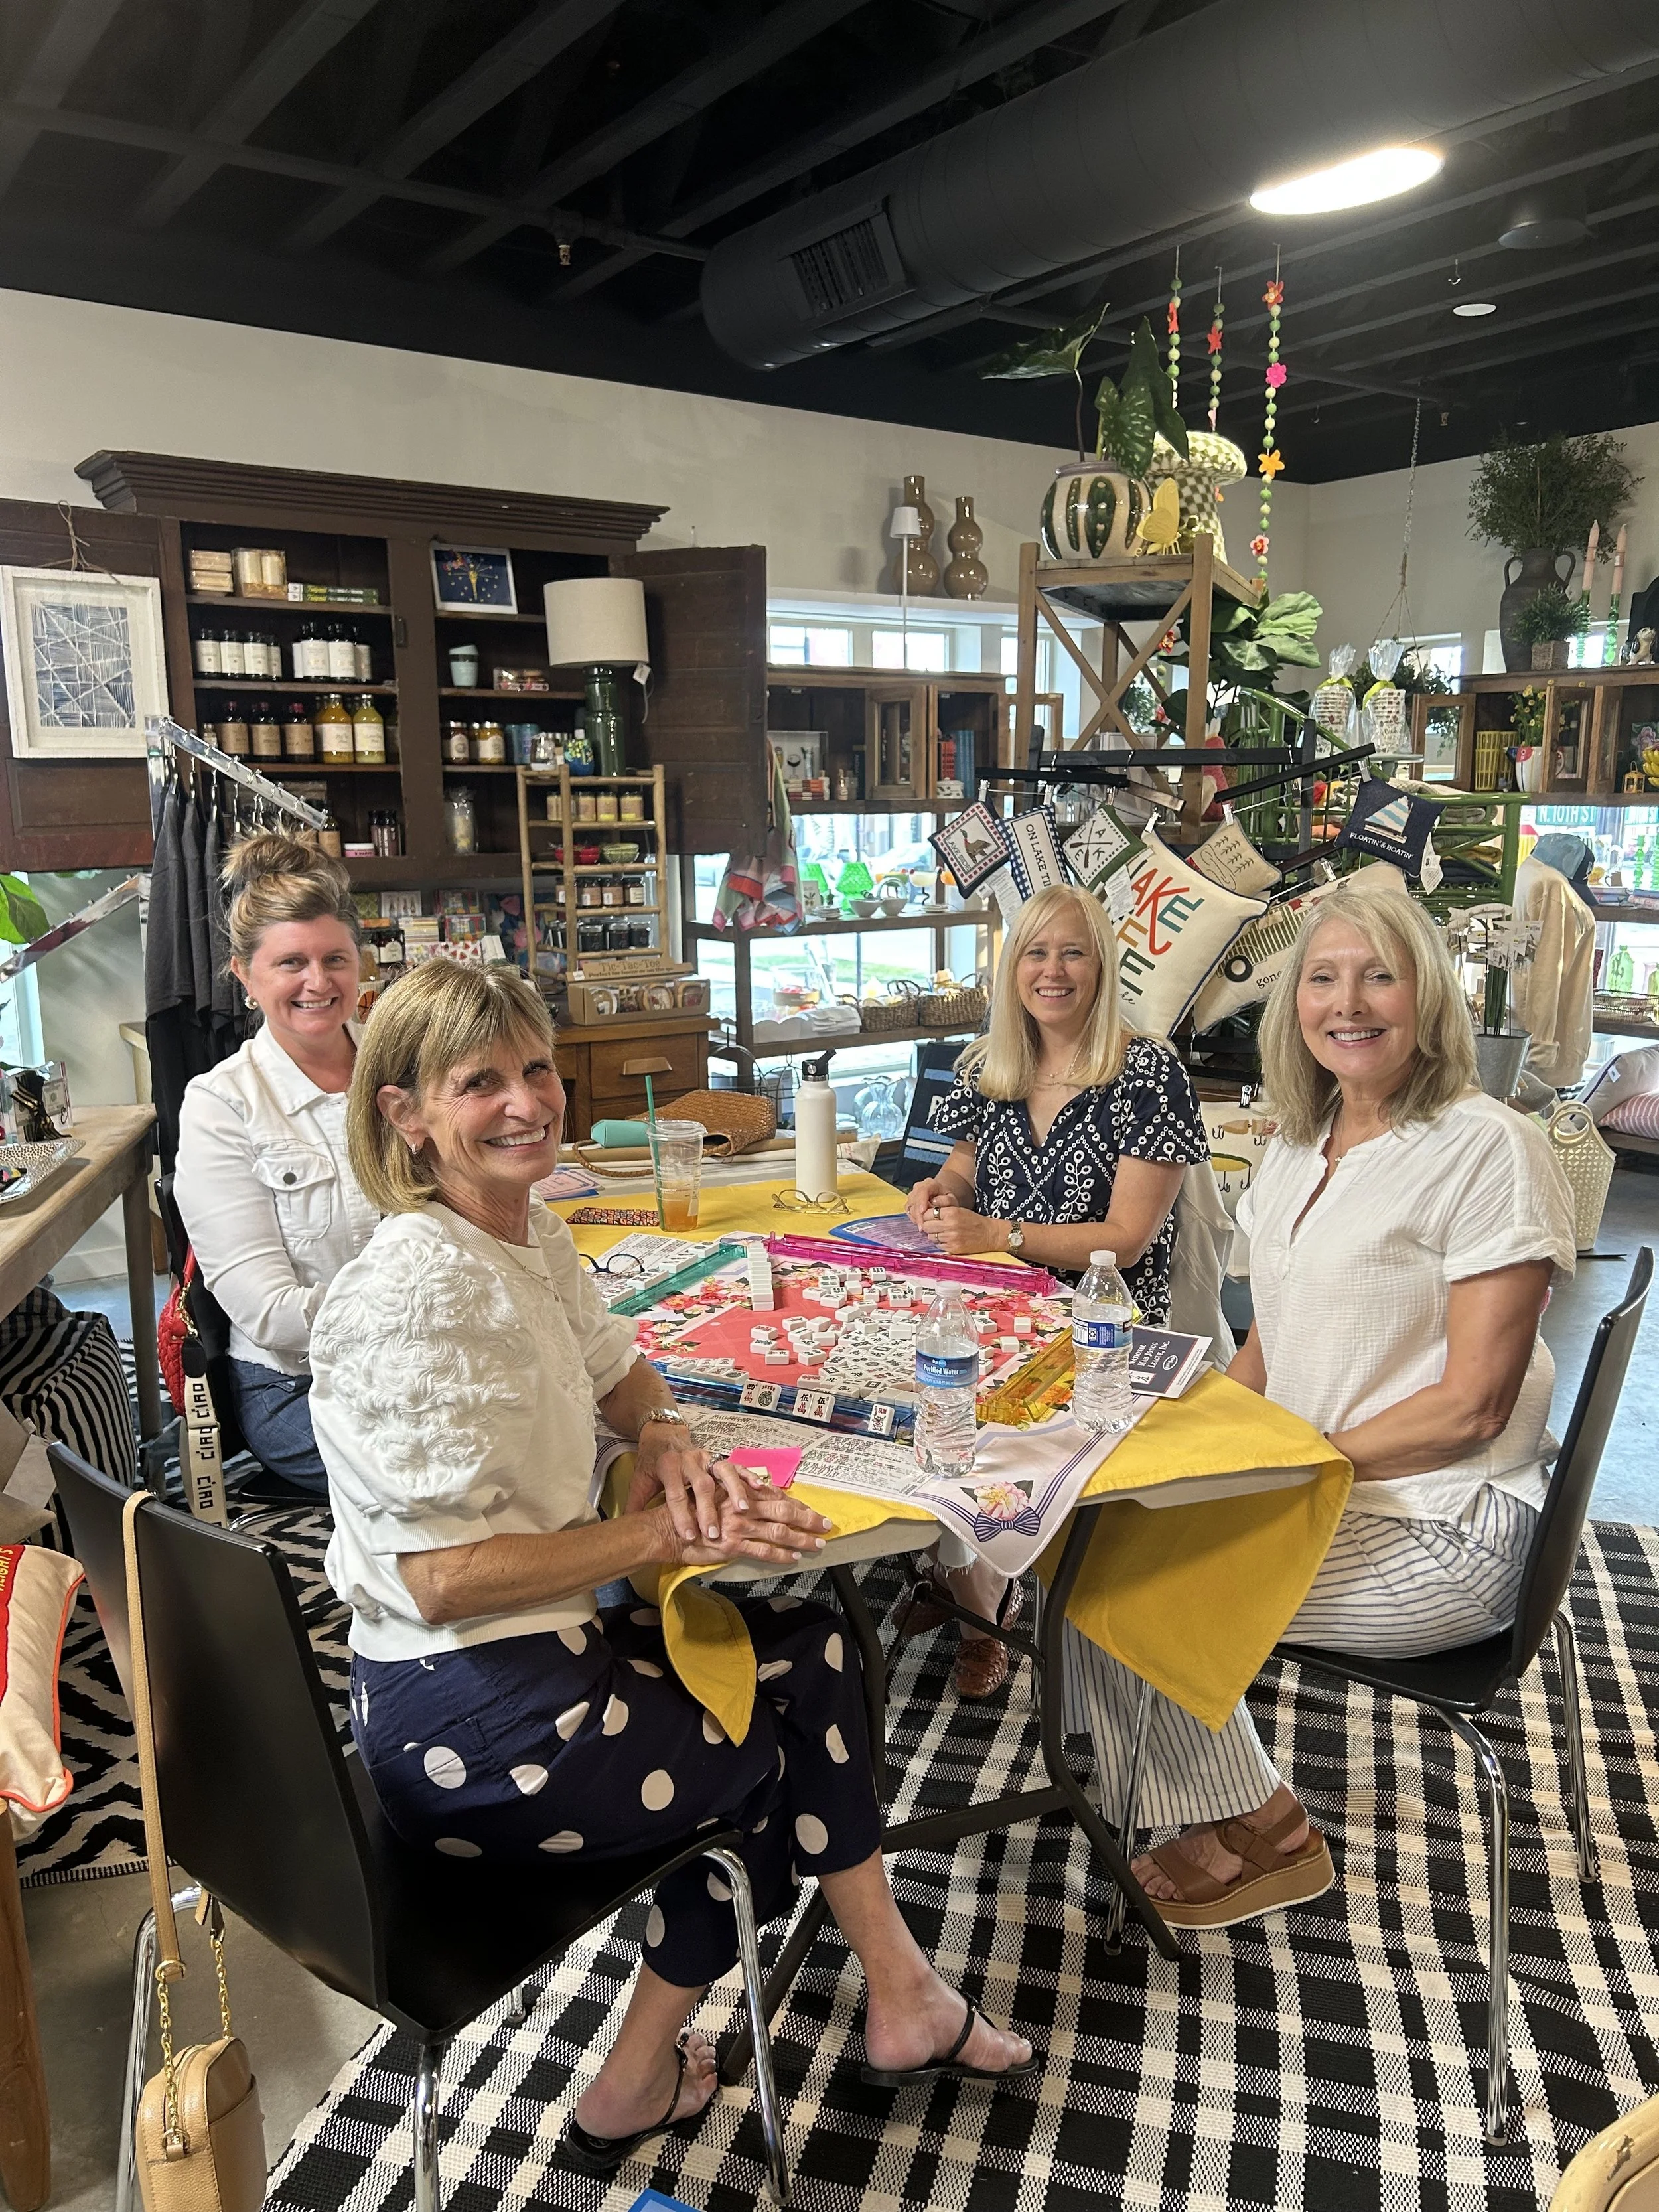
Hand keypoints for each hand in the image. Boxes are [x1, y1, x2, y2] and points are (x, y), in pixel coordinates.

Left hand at [629, 1431, 750, 1545]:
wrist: (663, 1434)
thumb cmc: (653, 1462)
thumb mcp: (641, 1480)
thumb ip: (638, 1503)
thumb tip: (631, 1529)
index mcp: (668, 1465)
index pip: (676, 1494)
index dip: (681, 1516)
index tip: (688, 1537)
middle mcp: (690, 1459)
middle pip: (702, 1485)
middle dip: (708, 1511)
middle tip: (713, 1534)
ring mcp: (707, 1456)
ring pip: (724, 1472)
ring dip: (734, 1491)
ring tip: (742, 1510)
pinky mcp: (719, 1456)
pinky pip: (736, 1465)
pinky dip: (748, 1475)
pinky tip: (758, 1488)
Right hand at [655, 1481, 834, 1571]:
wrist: (667, 1528)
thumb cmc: (689, 1512)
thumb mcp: (715, 1498)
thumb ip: (738, 1499)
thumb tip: (761, 1500)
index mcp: (739, 1493)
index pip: (776, 1497)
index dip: (797, 1504)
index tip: (812, 1509)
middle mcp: (742, 1507)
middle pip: (784, 1512)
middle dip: (808, 1519)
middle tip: (826, 1524)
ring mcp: (738, 1527)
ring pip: (778, 1532)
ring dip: (801, 1538)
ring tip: (817, 1543)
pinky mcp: (732, 1546)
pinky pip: (762, 1550)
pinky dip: (781, 1554)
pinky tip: (793, 1556)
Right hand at [905, 1176, 957, 1229]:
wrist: (941, 1198)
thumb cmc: (947, 1199)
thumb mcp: (951, 1199)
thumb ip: (946, 1200)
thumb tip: (934, 1202)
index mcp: (929, 1183)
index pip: (922, 1190)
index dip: (921, 1201)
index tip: (923, 1211)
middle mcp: (918, 1187)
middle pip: (914, 1200)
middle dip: (918, 1214)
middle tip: (922, 1227)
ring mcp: (912, 1195)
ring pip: (910, 1207)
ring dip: (916, 1218)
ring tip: (923, 1227)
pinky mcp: (909, 1203)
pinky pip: (909, 1212)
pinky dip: (914, 1219)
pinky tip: (921, 1224)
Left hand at [923, 1205, 1002, 1255]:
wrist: (989, 1234)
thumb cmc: (974, 1221)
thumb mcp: (958, 1210)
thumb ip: (943, 1211)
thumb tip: (925, 1213)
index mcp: (951, 1212)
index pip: (927, 1213)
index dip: (927, 1215)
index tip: (930, 1217)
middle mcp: (949, 1225)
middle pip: (926, 1226)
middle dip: (928, 1226)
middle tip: (934, 1226)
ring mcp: (951, 1238)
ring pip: (930, 1237)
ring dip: (934, 1235)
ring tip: (942, 1233)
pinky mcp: (952, 1248)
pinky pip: (938, 1245)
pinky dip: (940, 1243)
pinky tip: (947, 1239)